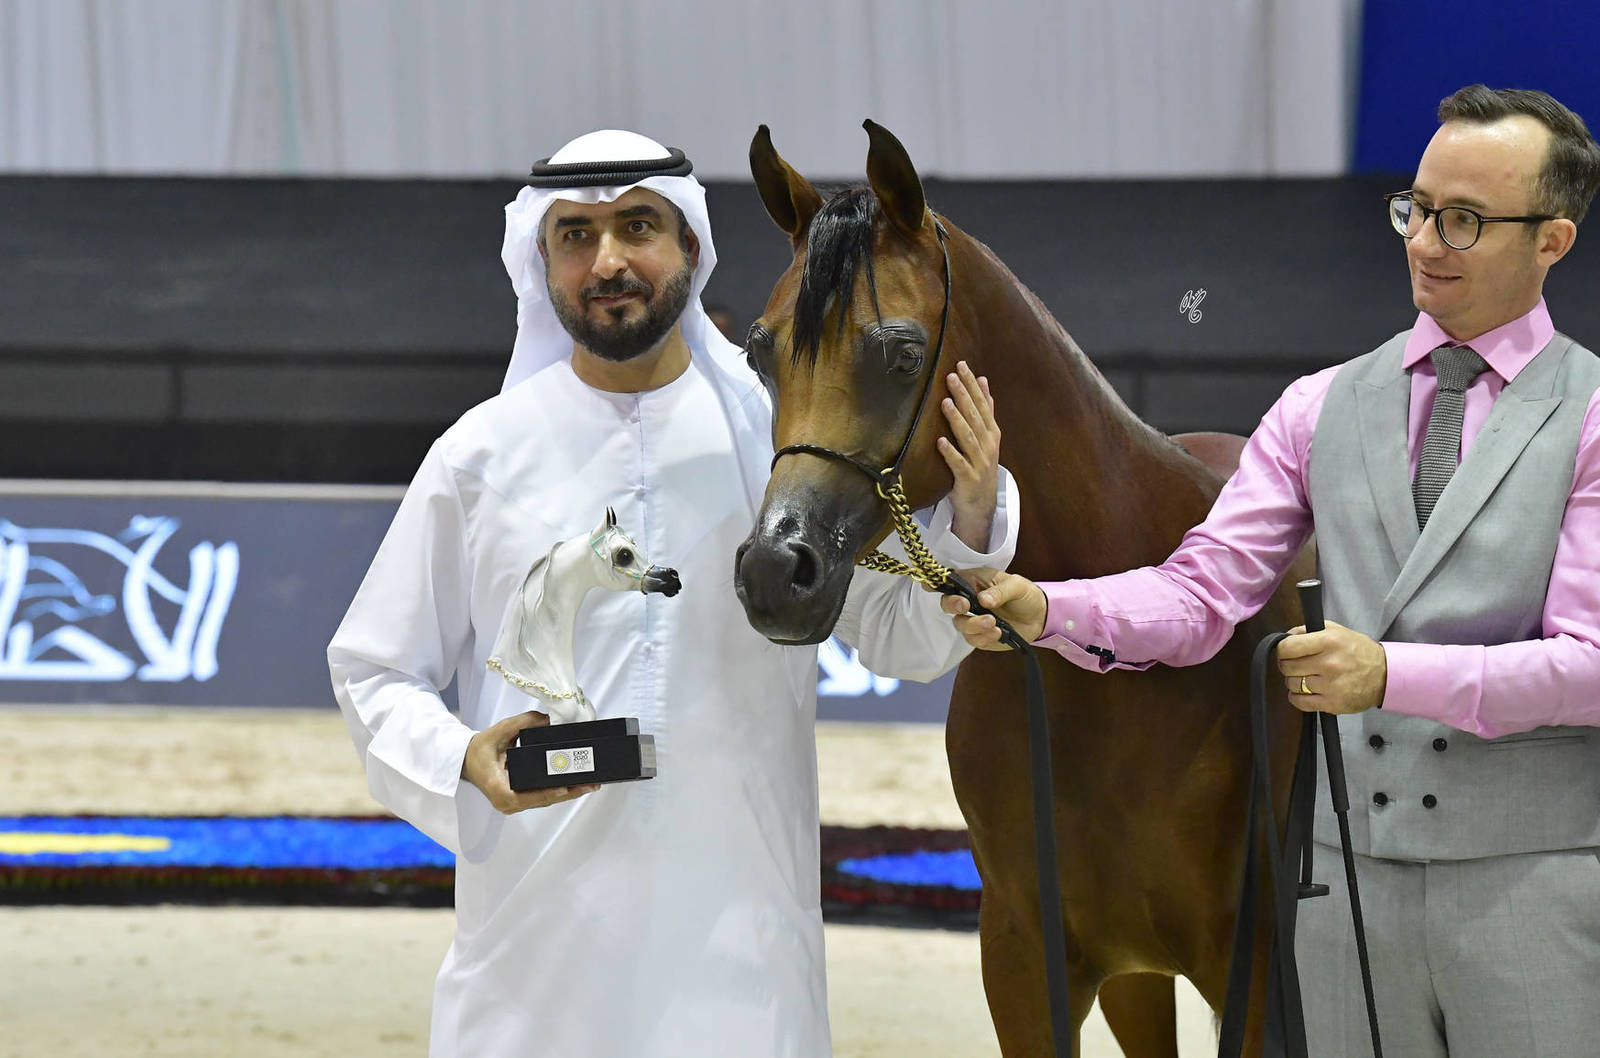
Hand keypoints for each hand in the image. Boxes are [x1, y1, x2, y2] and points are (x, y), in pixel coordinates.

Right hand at [461, 709, 599, 812]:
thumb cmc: (480, 749)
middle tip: (590, 783)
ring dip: (568, 793)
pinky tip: (576, 785)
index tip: (565, 787)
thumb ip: (522, 723)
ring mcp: (514, 804)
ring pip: (545, 801)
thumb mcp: (498, 731)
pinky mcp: (520, 801)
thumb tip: (548, 719)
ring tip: (590, 784)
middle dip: (568, 792)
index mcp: (498, 788)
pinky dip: (559, 792)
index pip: (526, 796)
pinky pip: (542, 798)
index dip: (547, 793)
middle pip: (542, 800)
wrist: (468, 760)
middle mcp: (507, 802)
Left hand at [938, 361, 1000, 550]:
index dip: (972, 385)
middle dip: (963, 395)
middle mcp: (987, 445)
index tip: (962, 366)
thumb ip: (985, 409)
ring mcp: (979, 463)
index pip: (982, 404)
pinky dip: (950, 453)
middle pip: (975, 417)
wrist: (981, 504)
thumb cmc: (980, 465)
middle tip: (951, 376)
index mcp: (991, 433)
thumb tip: (982, 380)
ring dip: (957, 419)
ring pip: (967, 437)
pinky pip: (958, 464)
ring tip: (945, 402)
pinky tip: (940, 442)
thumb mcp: (986, 436)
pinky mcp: (967, 479)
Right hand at [939, 568, 1047, 649]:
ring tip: (993, 623)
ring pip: (959, 624)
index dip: (935, 582)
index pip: (949, 580)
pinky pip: (973, 639)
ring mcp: (973, 619)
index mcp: (973, 582)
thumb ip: (999, 591)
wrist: (1040, 617)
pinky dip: (983, 637)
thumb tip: (982, 600)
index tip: (928, 585)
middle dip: (952, 605)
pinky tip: (998, 633)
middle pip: (947, 603)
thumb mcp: (1016, 585)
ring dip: (973, 624)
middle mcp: (968, 600)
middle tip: (966, 606)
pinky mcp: (980, 637)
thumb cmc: (1025, 594)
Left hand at [1276, 622, 1387, 713]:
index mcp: (1328, 642)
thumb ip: (1308, 630)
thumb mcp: (1336, 631)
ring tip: (1305, 677)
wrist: (1385, 675)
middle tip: (1296, 665)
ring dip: (1294, 681)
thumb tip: (1285, 636)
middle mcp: (1329, 663)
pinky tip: (1305, 691)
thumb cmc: (1358, 651)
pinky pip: (1299, 702)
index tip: (1286, 651)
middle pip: (1287, 667)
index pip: (1287, 647)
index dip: (1282, 649)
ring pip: (1292, 684)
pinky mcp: (1332, 703)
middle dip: (1287, 665)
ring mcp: (1331, 685)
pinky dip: (1297, 697)